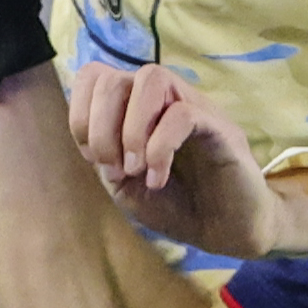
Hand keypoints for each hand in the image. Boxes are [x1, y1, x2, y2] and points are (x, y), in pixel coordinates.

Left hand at [74, 58, 307, 258]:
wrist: (225, 231)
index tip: (97, 161)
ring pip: (151, 77)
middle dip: (101, 129)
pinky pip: (182, 113)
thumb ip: (103, 155)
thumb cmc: (176, 205)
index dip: (81, 117)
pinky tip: (158, 177)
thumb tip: (92, 133)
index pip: (93, 76)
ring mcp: (191, 105)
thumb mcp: (124, 186)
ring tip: (136, 169)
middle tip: (117, 169)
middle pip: (113, 77)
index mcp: (134, 107)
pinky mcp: (218, 124)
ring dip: (131, 129)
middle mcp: (161, 98)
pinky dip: (160, 147)